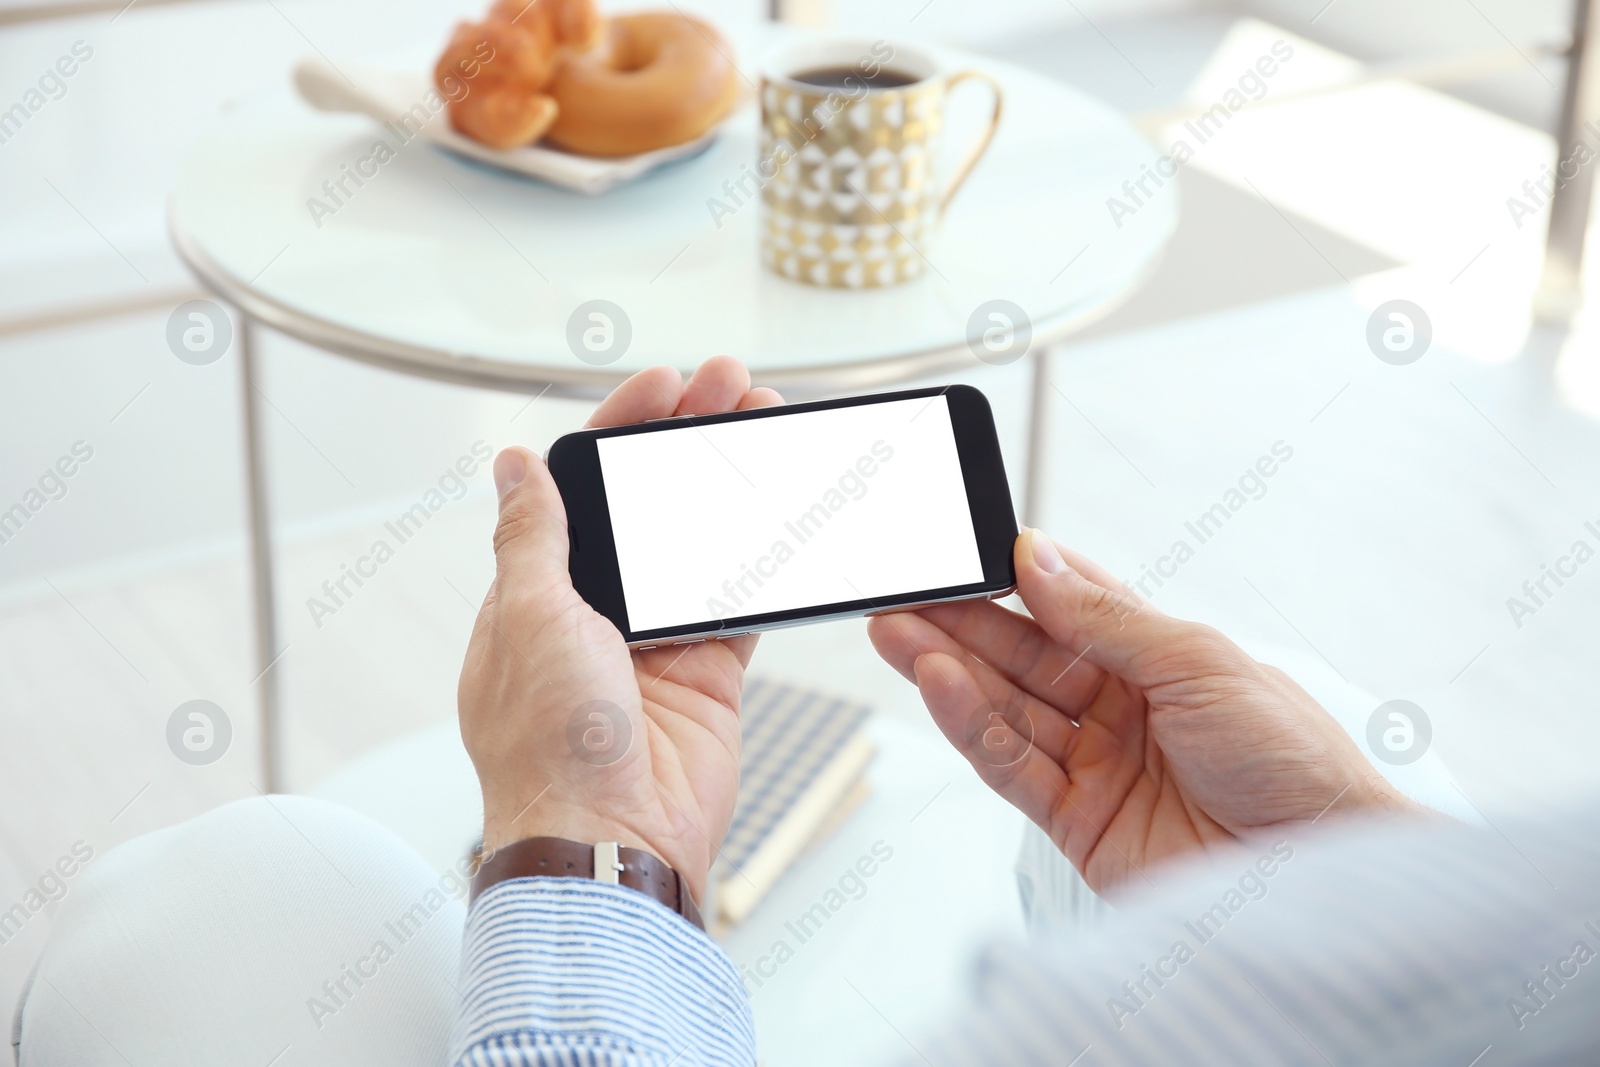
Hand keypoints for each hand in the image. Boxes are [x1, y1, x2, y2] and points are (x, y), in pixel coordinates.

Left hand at [457, 357, 781, 901]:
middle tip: (731, 388)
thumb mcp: (529, 621)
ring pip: (700, 543)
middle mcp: (593, 615)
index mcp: (535, 595)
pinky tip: (785, 509)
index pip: (580, 488)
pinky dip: (763, 557)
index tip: (664, 387)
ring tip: (767, 429)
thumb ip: (533, 538)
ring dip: (732, 486)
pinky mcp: (706, 675)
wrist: (609, 845)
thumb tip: (513, 468)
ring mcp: (653, 645)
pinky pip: (739, 601)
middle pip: (647, 505)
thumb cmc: (550, 750)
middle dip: (687, 441)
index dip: (621, 429)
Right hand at [868, 528, 1423, 896]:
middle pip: (1023, 656)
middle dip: (959, 623)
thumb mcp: (1200, 663)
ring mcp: (1096, 765)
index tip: (957, 551)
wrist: (1323, 872)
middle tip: (900, 593)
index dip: (1011, 577)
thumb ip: (1105, 618)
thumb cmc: (1293, 760)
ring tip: (895, 632)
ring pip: (1006, 707)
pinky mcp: (1077, 823)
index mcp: (1159, 657)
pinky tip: (937, 686)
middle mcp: (1122, 707)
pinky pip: (1011, 765)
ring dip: (947, 669)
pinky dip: (970, 726)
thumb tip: (1034, 559)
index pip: (1067, 603)